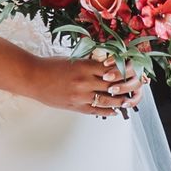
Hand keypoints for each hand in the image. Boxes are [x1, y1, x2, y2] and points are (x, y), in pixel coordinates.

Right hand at [28, 49, 142, 118]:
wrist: (33, 78)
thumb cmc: (51, 66)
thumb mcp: (72, 59)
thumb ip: (89, 63)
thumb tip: (108, 64)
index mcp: (84, 66)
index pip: (111, 69)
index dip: (123, 70)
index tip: (132, 70)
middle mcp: (84, 82)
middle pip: (112, 85)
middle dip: (126, 86)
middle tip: (136, 87)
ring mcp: (80, 96)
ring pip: (107, 101)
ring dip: (120, 101)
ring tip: (129, 101)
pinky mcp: (75, 106)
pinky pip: (95, 111)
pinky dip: (107, 111)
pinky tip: (115, 111)